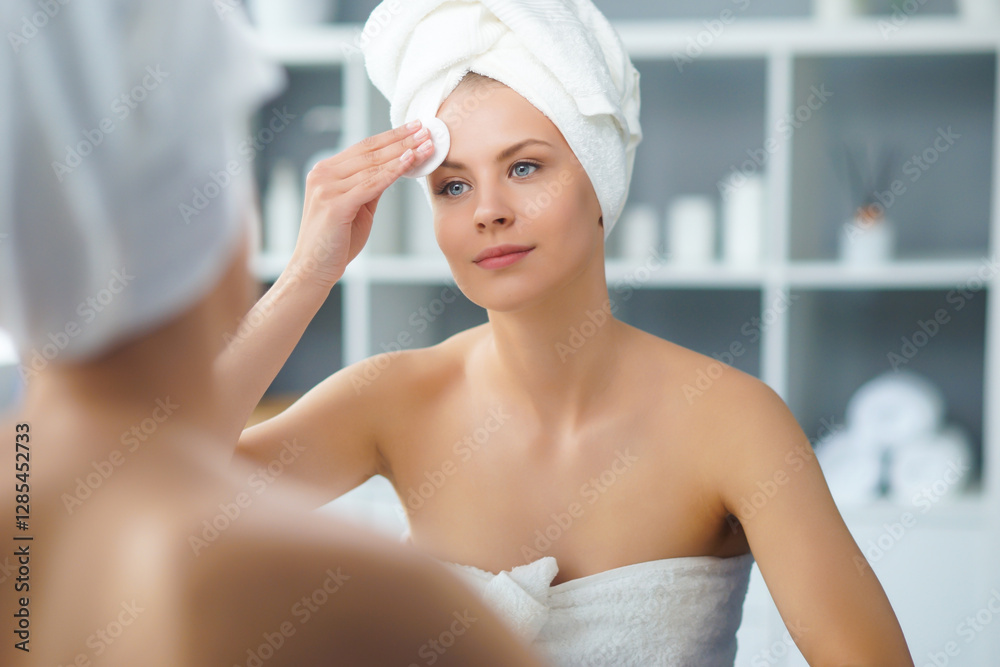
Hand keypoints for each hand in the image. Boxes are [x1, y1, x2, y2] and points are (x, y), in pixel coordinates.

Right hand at [288, 121, 434, 288]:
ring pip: (373, 166)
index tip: (414, 127)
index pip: (364, 147)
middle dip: (401, 139)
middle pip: (370, 151)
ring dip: (403, 152)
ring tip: (426, 144)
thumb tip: (396, 167)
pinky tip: (410, 161)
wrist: (313, 268)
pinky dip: (393, 171)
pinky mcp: (334, 205)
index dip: (391, 136)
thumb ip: (370, 186)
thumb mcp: (357, 206)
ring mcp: (326, 188)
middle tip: (426, 129)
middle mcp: (323, 174)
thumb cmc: (335, 241)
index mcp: (325, 171)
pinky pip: (371, 184)